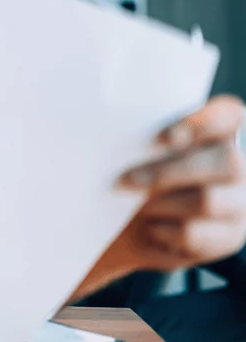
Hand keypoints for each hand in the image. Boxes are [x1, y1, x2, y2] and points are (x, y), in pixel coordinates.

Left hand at [71, 95, 245, 301]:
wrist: (127, 225)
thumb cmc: (132, 173)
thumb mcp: (135, 151)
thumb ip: (142, 138)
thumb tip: (118, 135)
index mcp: (221, 131)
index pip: (228, 115)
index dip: (201, 124)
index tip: (162, 139)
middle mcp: (239, 165)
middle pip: (225, 163)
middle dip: (167, 172)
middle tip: (124, 181)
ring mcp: (240, 203)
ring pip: (208, 201)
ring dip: (161, 204)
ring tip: (135, 206)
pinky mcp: (230, 237)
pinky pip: (195, 233)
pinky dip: (163, 231)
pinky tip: (149, 228)